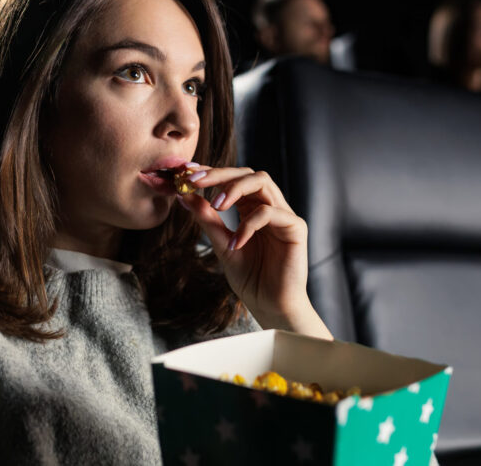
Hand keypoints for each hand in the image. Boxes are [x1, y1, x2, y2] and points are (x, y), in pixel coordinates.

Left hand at [176, 165, 332, 339]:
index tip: (186, 172)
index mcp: (252, 208)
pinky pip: (270, 213)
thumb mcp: (222, 245)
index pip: (234, 179)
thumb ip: (207, 220)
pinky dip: (248, 224)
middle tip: (195, 180)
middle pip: (248, 173)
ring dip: (235, 188)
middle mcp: (270, 206)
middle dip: (220, 174)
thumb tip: (184, 195)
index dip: (211, 172)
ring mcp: (284, 215)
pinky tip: (236, 243)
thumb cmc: (250, 278)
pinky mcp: (296, 228)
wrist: (271, 306)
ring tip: (216, 204)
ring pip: (262, 181)